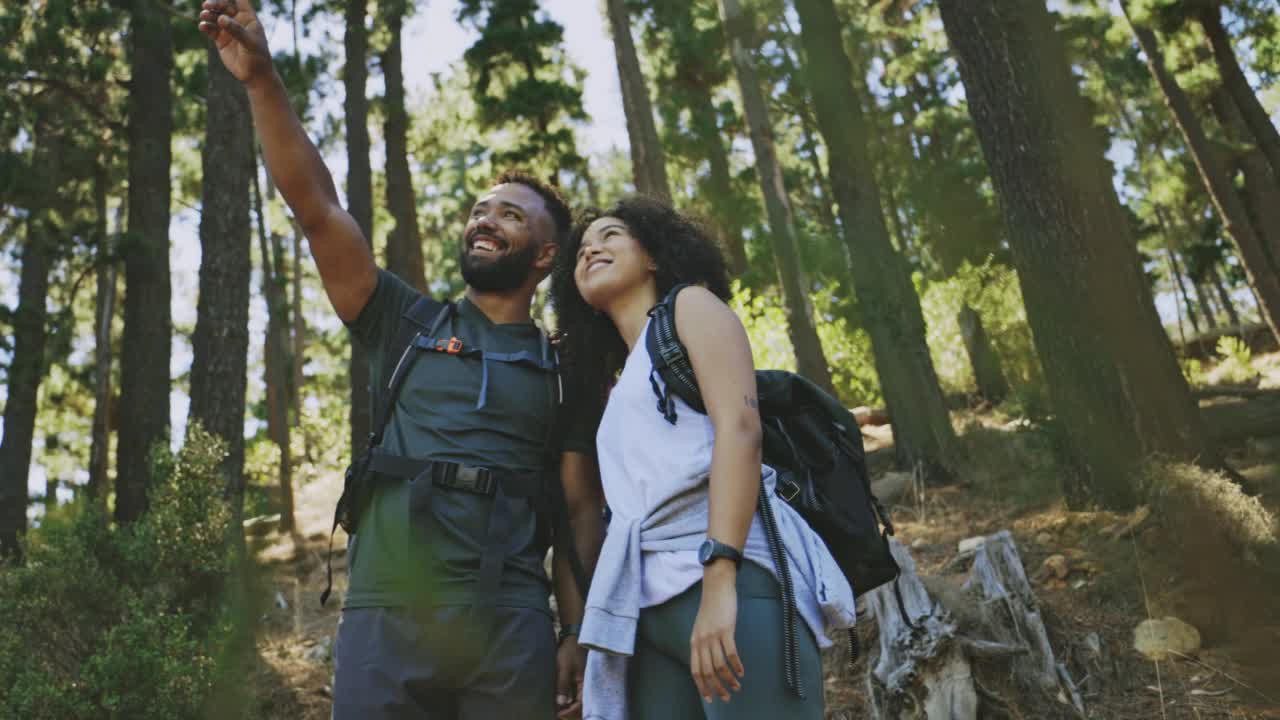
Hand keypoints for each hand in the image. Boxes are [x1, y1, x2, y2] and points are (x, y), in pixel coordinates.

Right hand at [198, 0, 273, 87]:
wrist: (254, 75)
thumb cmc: (258, 57)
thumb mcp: (250, 42)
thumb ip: (236, 30)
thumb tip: (221, 18)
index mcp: (249, 18)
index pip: (241, 0)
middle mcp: (237, 21)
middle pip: (224, 6)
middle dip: (215, 4)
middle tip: (207, 5)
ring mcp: (228, 30)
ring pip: (215, 17)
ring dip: (208, 14)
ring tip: (203, 15)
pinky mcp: (220, 39)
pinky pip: (210, 29)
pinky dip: (205, 26)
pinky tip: (202, 26)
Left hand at [555, 636, 585, 718]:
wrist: (572, 638)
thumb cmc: (569, 652)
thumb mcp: (565, 669)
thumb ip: (563, 685)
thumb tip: (561, 703)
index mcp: (585, 683)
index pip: (581, 704)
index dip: (571, 711)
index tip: (560, 713)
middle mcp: (585, 684)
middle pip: (581, 705)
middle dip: (571, 712)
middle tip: (559, 714)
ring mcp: (582, 682)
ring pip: (579, 701)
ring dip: (570, 708)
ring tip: (559, 710)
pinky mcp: (577, 680)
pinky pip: (575, 694)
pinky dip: (569, 701)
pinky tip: (561, 702)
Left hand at [690, 564, 743, 703]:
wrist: (716, 586)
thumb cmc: (711, 607)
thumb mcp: (701, 627)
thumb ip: (702, 643)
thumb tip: (708, 661)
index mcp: (694, 642)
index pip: (695, 670)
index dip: (702, 687)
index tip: (710, 698)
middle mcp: (701, 641)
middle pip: (707, 671)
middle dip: (716, 687)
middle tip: (726, 698)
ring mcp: (713, 635)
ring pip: (719, 665)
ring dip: (729, 679)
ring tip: (737, 687)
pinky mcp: (726, 629)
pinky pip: (731, 653)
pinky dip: (737, 665)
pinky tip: (742, 672)